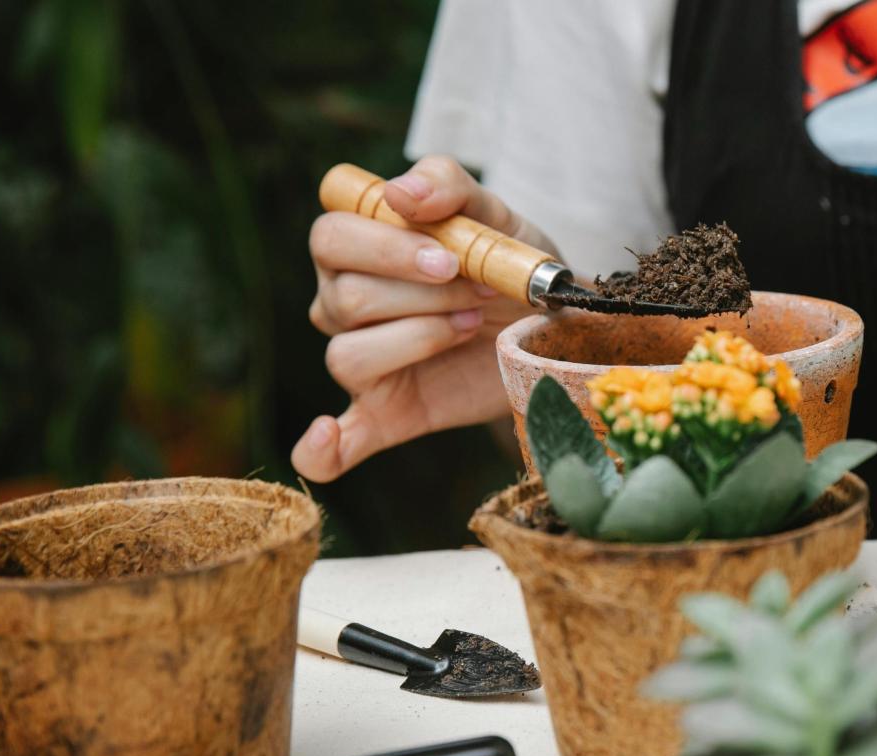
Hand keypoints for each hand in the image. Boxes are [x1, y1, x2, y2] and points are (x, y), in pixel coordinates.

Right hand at [295, 155, 560, 481]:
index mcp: (357, 248)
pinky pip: (336, 447)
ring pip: (348, 355)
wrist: (556, 326)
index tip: (450, 257)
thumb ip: (448, 185)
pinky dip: (321, 450)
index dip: (385, 247)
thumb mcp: (495, 214)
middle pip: (342, 298)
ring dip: (418, 340)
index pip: (331, 237)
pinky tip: (326, 437)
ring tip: (469, 327)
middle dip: (421, 295)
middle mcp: (342, 304)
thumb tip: (400, 193)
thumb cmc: (511, 264)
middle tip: (480, 292)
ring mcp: (362, 362)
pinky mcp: (387, 415)